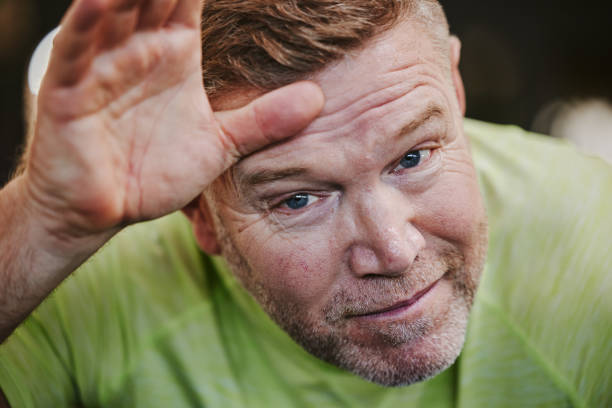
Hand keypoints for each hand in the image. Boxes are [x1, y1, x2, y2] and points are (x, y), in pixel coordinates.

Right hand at [25, 0, 322, 241]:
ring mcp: (101, 65)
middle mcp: (138, 48)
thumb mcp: (220, 145)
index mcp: (174, 52)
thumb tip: (318, 99)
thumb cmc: (153, 173)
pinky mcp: (69, 91)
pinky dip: (87, 22)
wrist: (104, 212)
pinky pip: (77, 50)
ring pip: (113, 9)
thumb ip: (264, 120)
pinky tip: (103, 0)